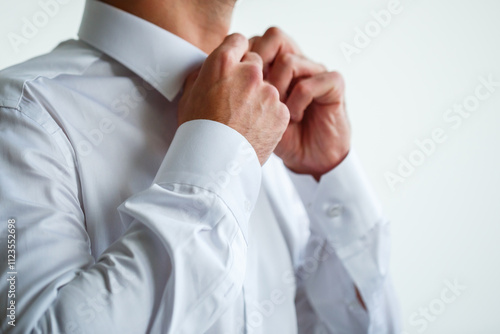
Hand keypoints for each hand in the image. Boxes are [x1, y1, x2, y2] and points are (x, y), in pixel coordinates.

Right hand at [179, 33, 289, 164]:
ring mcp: (268, 92)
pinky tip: (255, 130)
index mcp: (223, 64)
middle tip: (238, 99)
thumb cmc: (198, 131)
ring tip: (245, 121)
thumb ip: (203, 75)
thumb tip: (209, 69)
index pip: (238, 40)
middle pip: (256, 62)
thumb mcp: (189, 96)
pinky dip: (270, 117)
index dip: (236, 53)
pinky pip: (278, 108)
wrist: (215, 163)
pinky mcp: (281, 112)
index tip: (235, 64)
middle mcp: (249, 73)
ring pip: (268, 87)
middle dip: (249, 76)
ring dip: (260, 99)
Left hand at [250, 28, 350, 179]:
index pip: (256, 40)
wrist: (309, 159)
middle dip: (260, 64)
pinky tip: (294, 118)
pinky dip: (297, 103)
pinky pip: (309, 84)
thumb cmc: (279, 137)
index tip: (236, 88)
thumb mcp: (250, 114)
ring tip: (275, 112)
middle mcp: (296, 62)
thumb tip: (210, 76)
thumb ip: (236, 92)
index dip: (244, 58)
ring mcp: (315, 70)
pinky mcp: (333, 84)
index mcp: (276, 64)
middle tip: (255, 93)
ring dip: (277, 90)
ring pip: (288, 61)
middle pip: (274, 37)